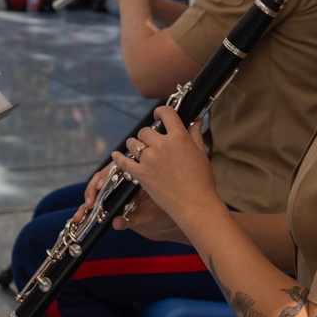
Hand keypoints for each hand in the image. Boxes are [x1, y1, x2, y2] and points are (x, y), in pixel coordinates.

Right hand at [73, 159, 188, 243]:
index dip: (106, 175)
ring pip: (98, 193)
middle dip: (93, 189)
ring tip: (82, 213)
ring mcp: (119, 195)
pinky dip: (87, 212)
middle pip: (103, 179)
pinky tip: (79, 218)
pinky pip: (98, 208)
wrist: (173, 226)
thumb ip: (134, 218)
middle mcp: (126, 183)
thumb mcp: (152, 215)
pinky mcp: (114, 209)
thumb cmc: (169, 214)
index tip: (100, 185)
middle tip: (89, 201)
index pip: (117, 169)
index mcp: (137, 176)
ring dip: (86, 202)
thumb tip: (116, 223)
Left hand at [110, 106, 220, 234]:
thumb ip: (195, 135)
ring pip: (133, 143)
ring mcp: (150, 159)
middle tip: (150, 142)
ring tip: (137, 150)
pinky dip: (118, 158)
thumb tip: (197, 120)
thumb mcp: (201, 154)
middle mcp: (163, 145)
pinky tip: (115, 155)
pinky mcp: (141, 174)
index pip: (166, 113)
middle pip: (145, 131)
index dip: (160, 112)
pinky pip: (124, 162)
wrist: (195, 204)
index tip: (158, 116)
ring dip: (134, 145)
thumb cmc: (201, 180)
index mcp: (179, 137)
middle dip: (147, 135)